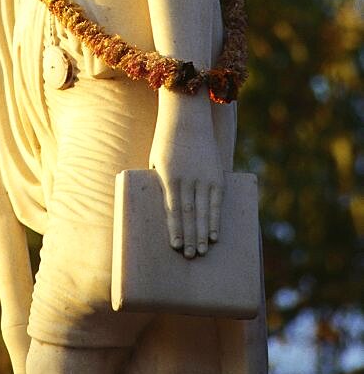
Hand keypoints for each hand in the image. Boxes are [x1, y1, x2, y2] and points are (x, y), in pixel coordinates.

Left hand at [149, 92, 223, 258]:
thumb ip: (160, 183)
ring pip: (204, 211)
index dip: (175, 229)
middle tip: (190, 257)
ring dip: (202, 233)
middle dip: (189, 237)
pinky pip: (217, 201)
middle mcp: (187, 179)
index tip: (176, 246)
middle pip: (188, 214)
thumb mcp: (156, 161)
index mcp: (168, 176)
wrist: (187, 117)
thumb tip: (164, 208)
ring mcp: (203, 177)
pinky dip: (215, 219)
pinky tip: (214, 235)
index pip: (172, 209)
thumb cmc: (167, 141)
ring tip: (202, 252)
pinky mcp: (216, 175)